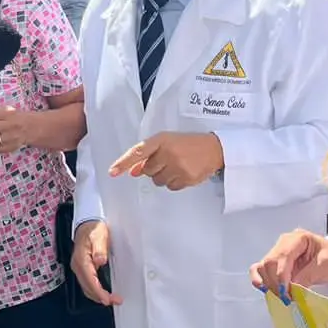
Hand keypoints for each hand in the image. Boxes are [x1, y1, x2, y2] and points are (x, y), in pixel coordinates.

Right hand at [71, 220, 120, 306]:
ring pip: (86, 287)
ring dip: (97, 295)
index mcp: (81, 259)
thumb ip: (100, 249)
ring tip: (111, 299)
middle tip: (114, 301)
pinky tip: (102, 292)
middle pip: (87, 287)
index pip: (89, 281)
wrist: (87, 222)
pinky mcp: (82, 267)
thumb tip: (100, 261)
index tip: (107, 299)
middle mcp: (78, 265)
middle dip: (100, 297)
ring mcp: (79, 267)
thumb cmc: (93, 228)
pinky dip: (94, 290)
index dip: (98, 292)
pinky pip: (87, 283)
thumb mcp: (99, 236)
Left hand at [109, 132, 223, 190]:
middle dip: (154, 168)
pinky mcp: (186, 178)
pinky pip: (170, 187)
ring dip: (164, 176)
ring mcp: (178, 166)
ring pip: (157, 181)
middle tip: (168, 160)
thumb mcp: (168, 142)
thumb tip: (133, 171)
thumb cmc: (188, 144)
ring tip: (178, 165)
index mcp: (162, 140)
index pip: (138, 152)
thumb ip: (149, 155)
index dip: (124, 162)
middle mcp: (168, 152)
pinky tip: (183, 172)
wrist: (214, 148)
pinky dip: (174, 182)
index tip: (112, 172)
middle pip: (147, 171)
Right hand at [250, 230, 327, 301]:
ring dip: (270, 284)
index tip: (286, 293)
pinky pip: (258, 270)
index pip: (283, 256)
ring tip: (284, 296)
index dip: (281, 276)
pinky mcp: (273, 263)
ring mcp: (276, 252)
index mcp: (298, 238)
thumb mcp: (326, 265)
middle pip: (269, 262)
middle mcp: (283, 242)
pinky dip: (259, 280)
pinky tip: (265, 289)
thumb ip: (308, 276)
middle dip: (276, 283)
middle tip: (288, 298)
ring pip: (262, 268)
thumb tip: (291, 290)